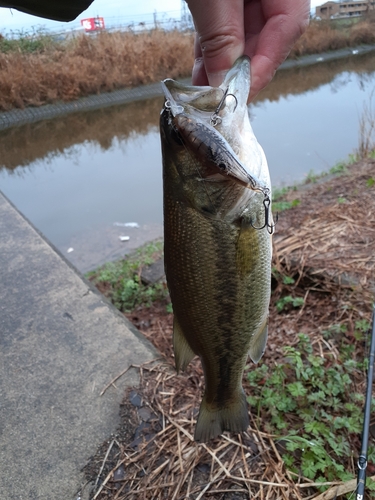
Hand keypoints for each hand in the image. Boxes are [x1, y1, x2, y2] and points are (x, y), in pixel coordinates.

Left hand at [187, 0, 309, 100]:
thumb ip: (221, 36)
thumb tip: (223, 84)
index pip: (289, 26)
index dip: (264, 66)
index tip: (240, 94)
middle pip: (267, 35)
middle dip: (239, 70)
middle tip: (217, 99)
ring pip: (244, 32)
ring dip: (222, 63)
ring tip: (204, 91)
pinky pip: (226, 22)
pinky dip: (213, 45)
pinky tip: (201, 70)